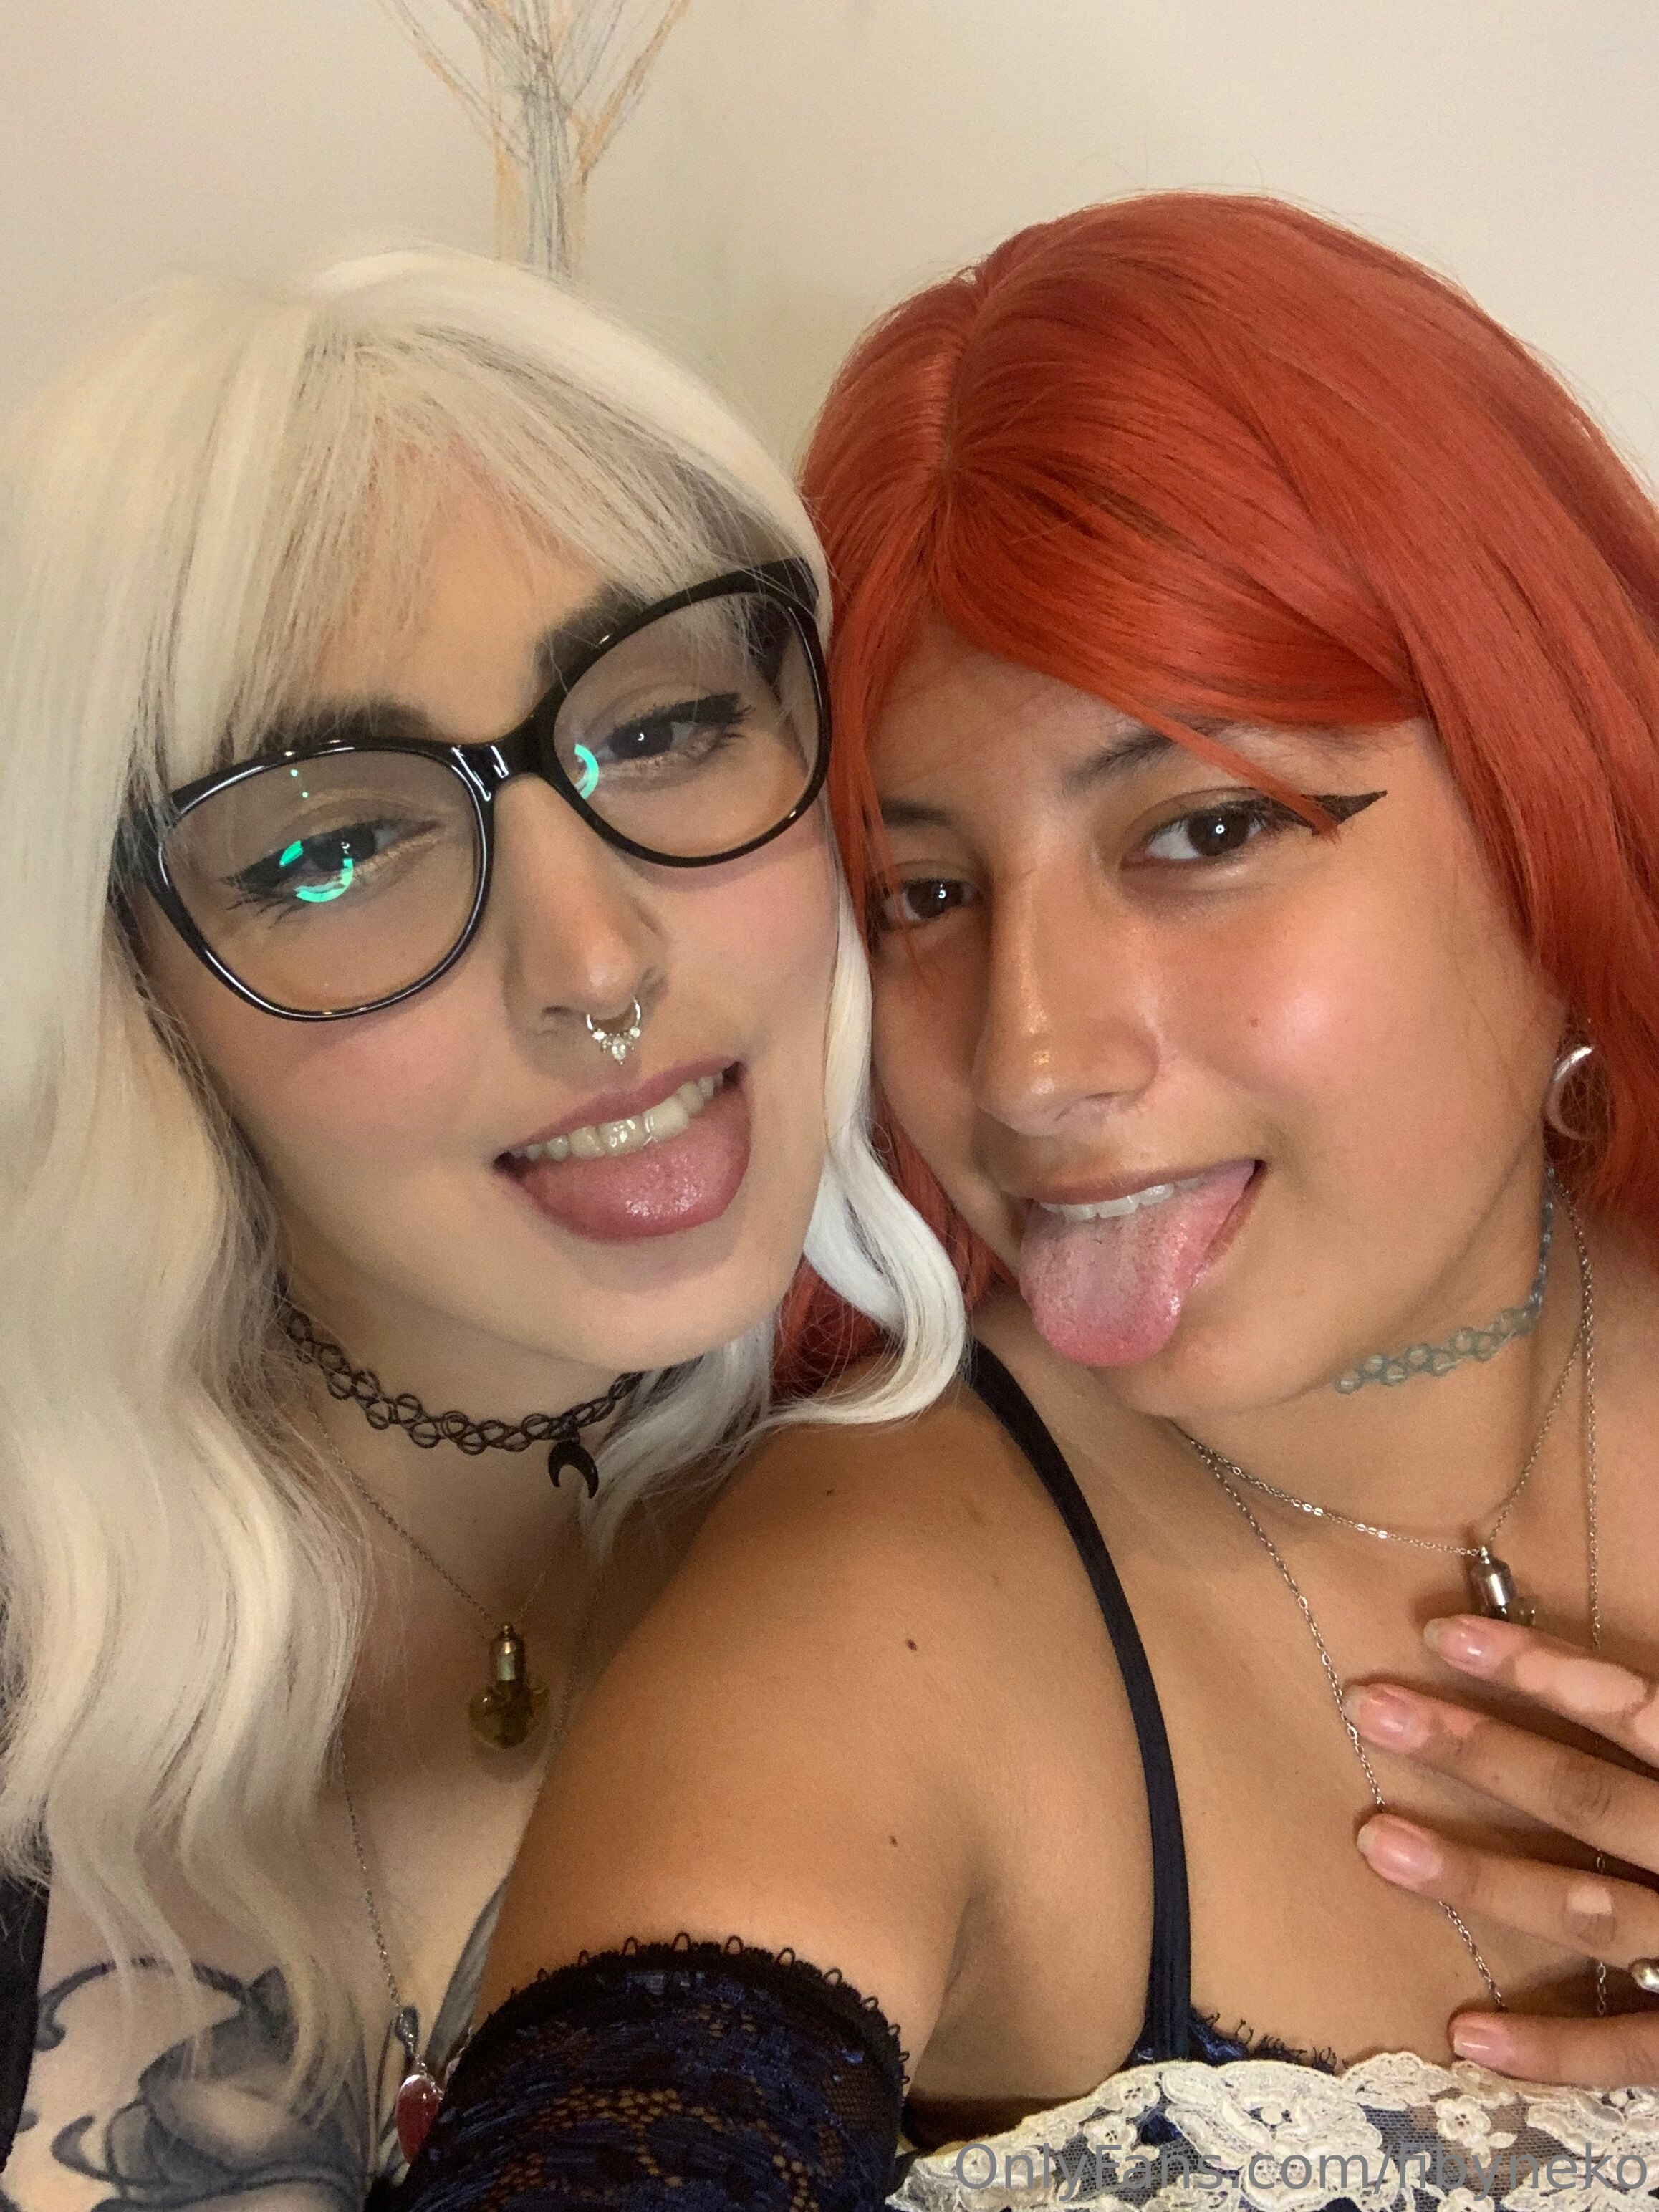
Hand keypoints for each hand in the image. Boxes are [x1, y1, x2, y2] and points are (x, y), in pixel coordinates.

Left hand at [1343, 1613, 1658, 2084]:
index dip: (1543, 1668)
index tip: (1444, 1633)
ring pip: (1594, 1909)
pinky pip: (1638, 2048)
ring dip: (1482, 1878)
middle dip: (1479, 1752)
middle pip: (1592, 1797)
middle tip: (1372, 1708)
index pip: (1637, 1711)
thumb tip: (1609, 1680)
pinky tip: (1466, 2033)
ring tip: (1377, 1844)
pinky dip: (1555, 2050)